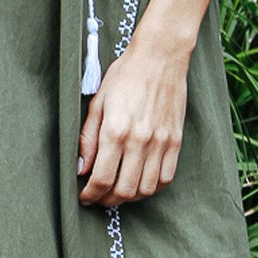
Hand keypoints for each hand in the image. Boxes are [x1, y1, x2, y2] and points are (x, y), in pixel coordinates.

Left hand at [78, 28, 188, 206]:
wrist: (160, 57)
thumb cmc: (125, 75)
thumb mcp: (98, 103)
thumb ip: (88, 139)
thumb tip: (81, 169)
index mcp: (115, 130)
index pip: (102, 178)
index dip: (90, 195)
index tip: (85, 197)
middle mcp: (139, 140)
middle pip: (124, 190)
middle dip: (108, 200)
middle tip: (99, 198)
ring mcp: (161, 142)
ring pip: (146, 189)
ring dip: (130, 197)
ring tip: (119, 191)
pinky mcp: (175, 141)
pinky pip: (166, 177)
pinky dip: (152, 188)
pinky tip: (141, 182)